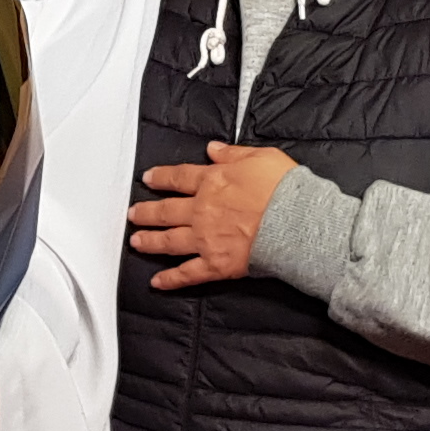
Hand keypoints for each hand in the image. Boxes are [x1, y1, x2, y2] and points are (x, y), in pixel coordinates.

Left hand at [133, 142, 300, 291]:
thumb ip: (233, 153)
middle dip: (146, 212)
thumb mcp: (261, 156)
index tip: (149, 178)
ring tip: (136, 241)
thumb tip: (213, 149)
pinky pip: (187, 273)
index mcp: (212, 182)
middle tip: (133, 213)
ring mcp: (205, 239)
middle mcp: (202, 210)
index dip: (161, 177)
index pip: (179, 177)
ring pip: (169, 240)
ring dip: (150, 241)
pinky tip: (157, 281)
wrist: (296, 221)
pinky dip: (171, 279)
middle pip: (166, 210)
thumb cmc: (284, 189)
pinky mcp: (215, 264)